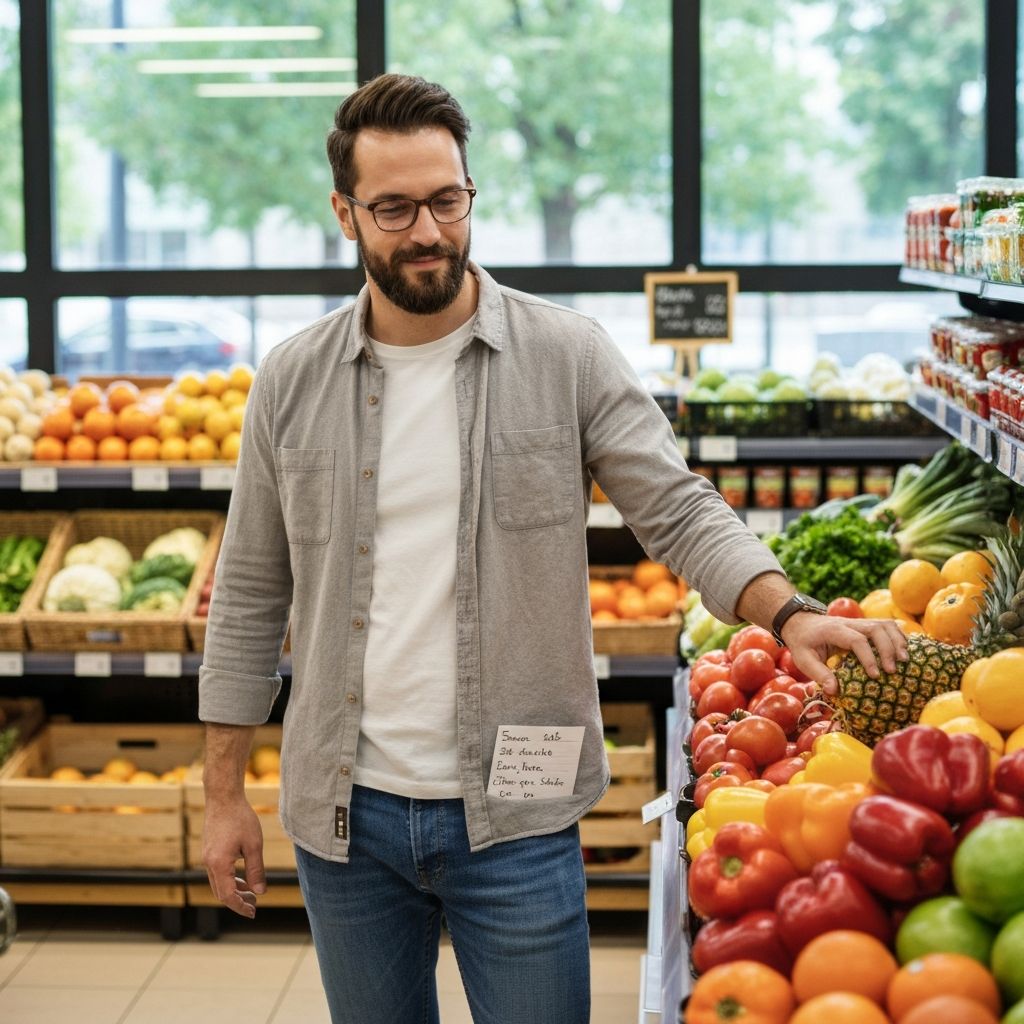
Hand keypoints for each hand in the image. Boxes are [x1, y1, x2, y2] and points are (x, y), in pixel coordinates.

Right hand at [202, 796, 265, 918]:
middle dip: (237, 902)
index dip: (240, 906)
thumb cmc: (240, 818)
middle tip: (254, 905)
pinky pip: (217, 873)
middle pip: (220, 893)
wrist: (223, 798)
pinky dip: (229, 880)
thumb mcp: (253, 845)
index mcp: (219, 864)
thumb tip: (260, 892)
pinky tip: (242, 878)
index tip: (252, 913)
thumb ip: (256, 870)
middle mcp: (209, 863)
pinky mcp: (209, 851)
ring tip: (251, 893)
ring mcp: (207, 857)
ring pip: (218, 884)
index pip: (228, 896)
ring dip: (233, 891)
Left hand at [781, 613, 907, 696]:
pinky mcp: (865, 625)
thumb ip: (819, 674)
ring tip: (904, 660)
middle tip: (893, 670)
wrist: (800, 622)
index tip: (875, 675)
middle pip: (875, 628)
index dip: (868, 657)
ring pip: (884, 623)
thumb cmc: (803, 643)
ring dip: (897, 640)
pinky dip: (898, 636)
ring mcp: (858, 622)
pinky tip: (905, 650)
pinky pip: (886, 625)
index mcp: (833, 631)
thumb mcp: (803, 659)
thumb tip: (835, 691)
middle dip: (888, 648)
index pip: (856, 640)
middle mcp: (848, 623)